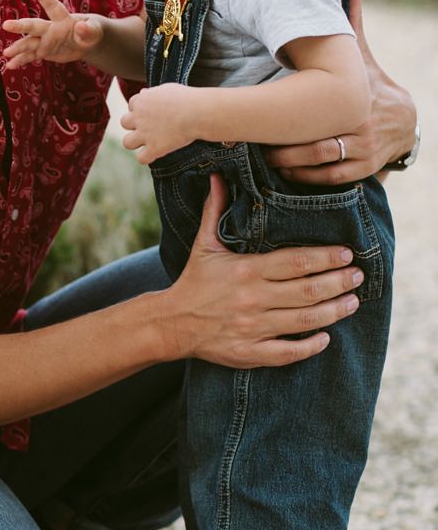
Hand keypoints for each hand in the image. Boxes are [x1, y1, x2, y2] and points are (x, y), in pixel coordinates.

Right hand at [2, 0, 105, 68]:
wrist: (85, 42)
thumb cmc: (91, 32)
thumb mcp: (95, 31)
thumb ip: (89, 29)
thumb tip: (81, 26)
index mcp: (63, 19)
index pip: (54, 7)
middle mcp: (50, 28)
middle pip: (34, 26)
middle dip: (20, 26)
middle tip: (6, 25)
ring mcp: (45, 40)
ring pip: (29, 43)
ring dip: (18, 47)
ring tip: (6, 53)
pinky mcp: (43, 51)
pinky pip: (30, 56)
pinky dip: (21, 61)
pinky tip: (10, 65)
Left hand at [120, 83, 195, 163]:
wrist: (197, 112)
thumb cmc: (186, 98)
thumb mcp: (167, 89)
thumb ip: (152, 92)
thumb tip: (143, 92)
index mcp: (141, 101)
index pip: (132, 105)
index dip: (141, 110)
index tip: (152, 113)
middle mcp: (138, 117)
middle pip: (124, 123)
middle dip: (134, 125)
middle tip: (149, 127)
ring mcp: (145, 134)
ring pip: (127, 142)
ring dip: (135, 143)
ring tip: (147, 143)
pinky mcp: (154, 148)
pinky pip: (141, 159)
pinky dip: (147, 158)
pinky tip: (155, 154)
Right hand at [161, 176, 363, 367]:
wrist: (172, 322)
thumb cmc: (194, 280)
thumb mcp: (204, 243)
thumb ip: (214, 210)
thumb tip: (216, 176)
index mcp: (245, 270)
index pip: (295, 262)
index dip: (325, 258)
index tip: (346, 253)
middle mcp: (253, 299)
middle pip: (307, 291)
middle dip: (338, 283)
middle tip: (358, 276)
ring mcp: (254, 328)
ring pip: (305, 321)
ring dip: (334, 311)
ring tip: (353, 302)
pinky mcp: (251, 352)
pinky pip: (289, 353)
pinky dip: (311, 346)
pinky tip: (326, 337)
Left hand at [265, 0, 416, 183]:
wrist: (405, 120)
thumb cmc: (370, 80)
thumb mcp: (361, 52)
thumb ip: (352, 18)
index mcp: (356, 97)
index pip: (319, 107)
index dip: (288, 113)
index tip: (257, 113)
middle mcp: (360, 126)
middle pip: (314, 140)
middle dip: (281, 144)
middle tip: (248, 140)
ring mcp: (363, 151)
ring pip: (319, 162)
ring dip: (289, 163)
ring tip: (260, 158)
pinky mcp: (363, 170)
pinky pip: (330, 178)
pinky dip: (306, 178)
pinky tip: (282, 174)